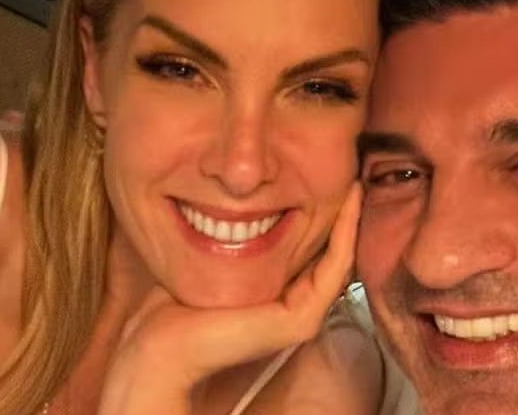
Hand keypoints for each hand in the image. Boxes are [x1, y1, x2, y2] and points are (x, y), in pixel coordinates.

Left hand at [98, 182, 362, 414]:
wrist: (161, 341)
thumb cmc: (176, 301)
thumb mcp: (214, 254)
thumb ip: (237, 234)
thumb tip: (241, 194)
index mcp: (280, 296)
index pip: (315, 253)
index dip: (327, 216)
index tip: (332, 178)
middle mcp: (297, 307)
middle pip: (331, 254)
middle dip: (344, 215)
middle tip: (353, 176)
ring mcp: (303, 316)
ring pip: (339, 259)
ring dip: (350, 220)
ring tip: (356, 185)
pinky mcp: (301, 319)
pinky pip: (334, 268)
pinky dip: (344, 234)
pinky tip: (348, 203)